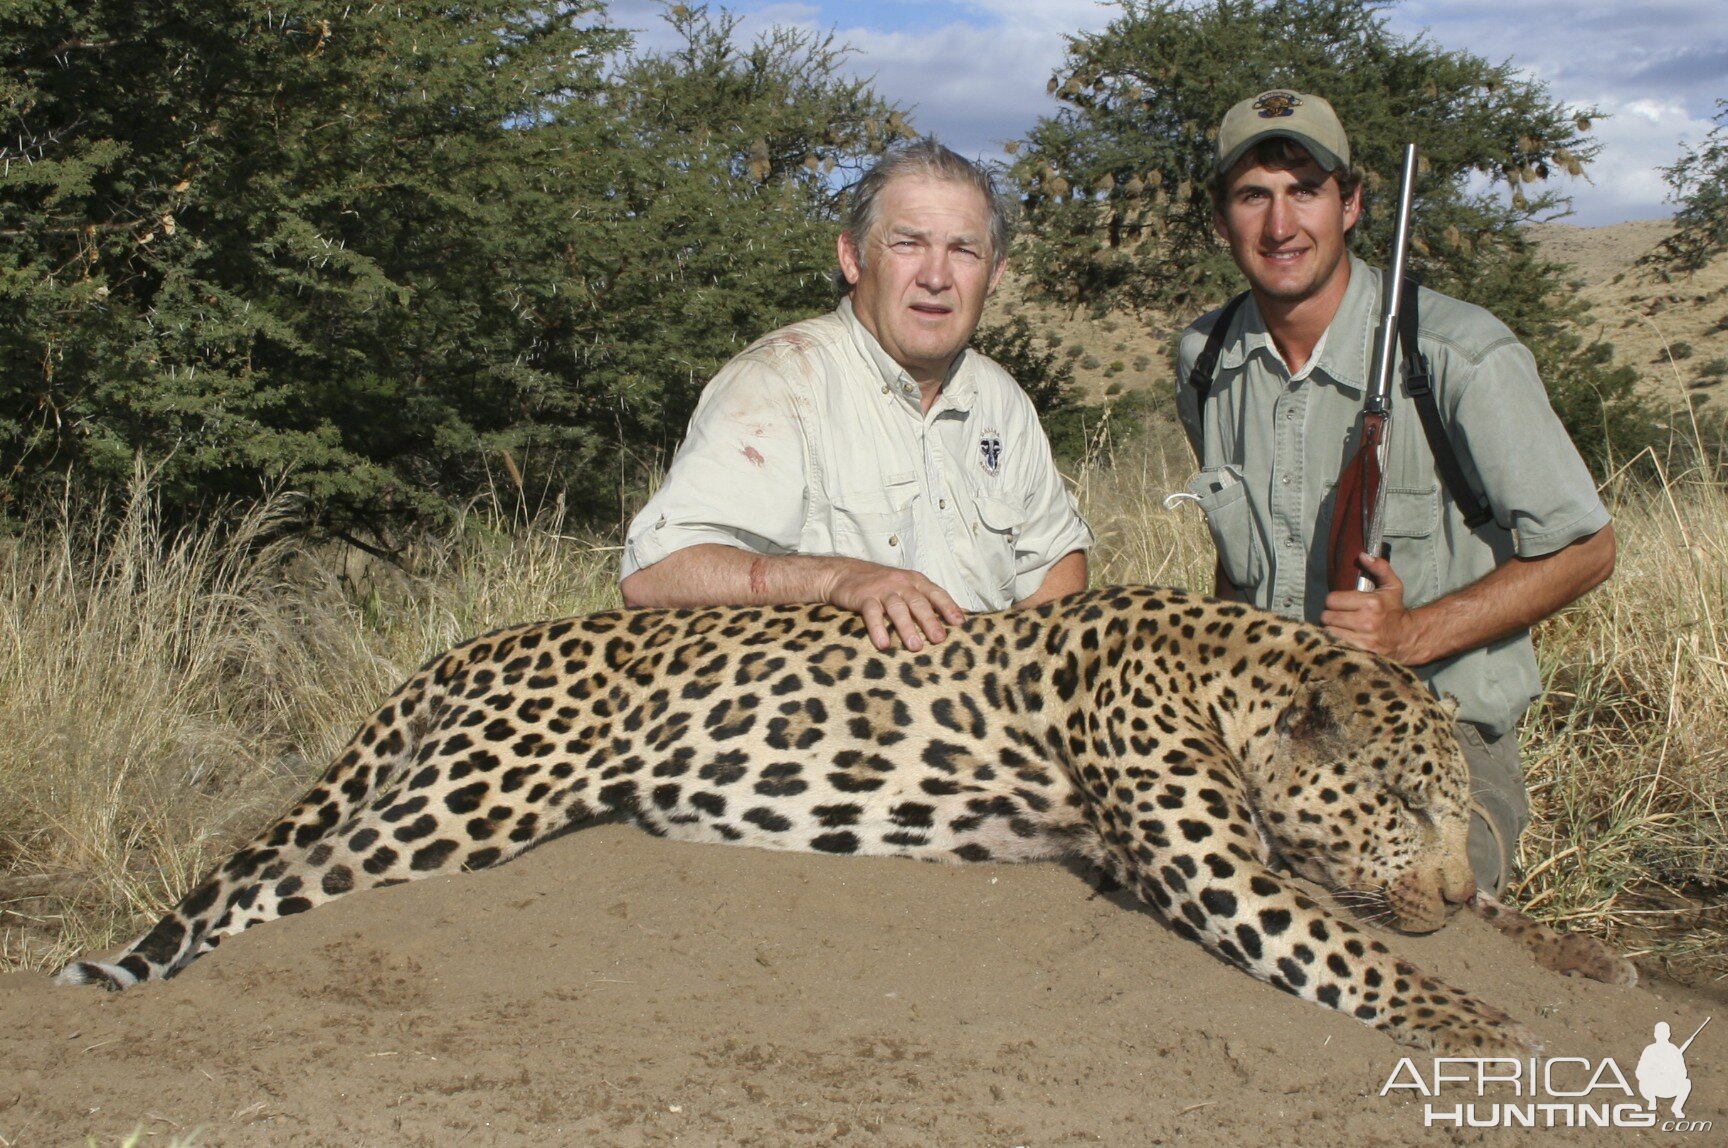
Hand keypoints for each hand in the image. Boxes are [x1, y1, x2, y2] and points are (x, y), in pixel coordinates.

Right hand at [824, 561, 966, 651]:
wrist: (844, 573)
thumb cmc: (881, 584)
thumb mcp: (906, 586)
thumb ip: (927, 599)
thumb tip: (958, 617)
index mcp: (916, 581)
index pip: (936, 594)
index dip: (949, 607)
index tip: (960, 623)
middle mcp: (901, 584)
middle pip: (919, 603)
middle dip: (930, 621)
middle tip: (939, 639)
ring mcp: (882, 590)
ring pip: (898, 608)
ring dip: (907, 627)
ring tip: (915, 647)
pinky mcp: (863, 597)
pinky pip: (872, 613)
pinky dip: (878, 629)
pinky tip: (883, 644)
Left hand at [1320, 552, 1428, 663]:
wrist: (1407, 639)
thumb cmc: (1395, 611)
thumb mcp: (1392, 587)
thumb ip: (1380, 568)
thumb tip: (1363, 555)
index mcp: (1371, 603)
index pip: (1332, 599)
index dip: (1334, 601)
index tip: (1340, 603)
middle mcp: (1366, 622)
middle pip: (1327, 616)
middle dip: (1330, 615)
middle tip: (1338, 616)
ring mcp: (1363, 640)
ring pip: (1329, 631)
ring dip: (1331, 629)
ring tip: (1339, 627)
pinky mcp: (1360, 653)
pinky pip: (1335, 645)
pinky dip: (1334, 641)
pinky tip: (1341, 638)